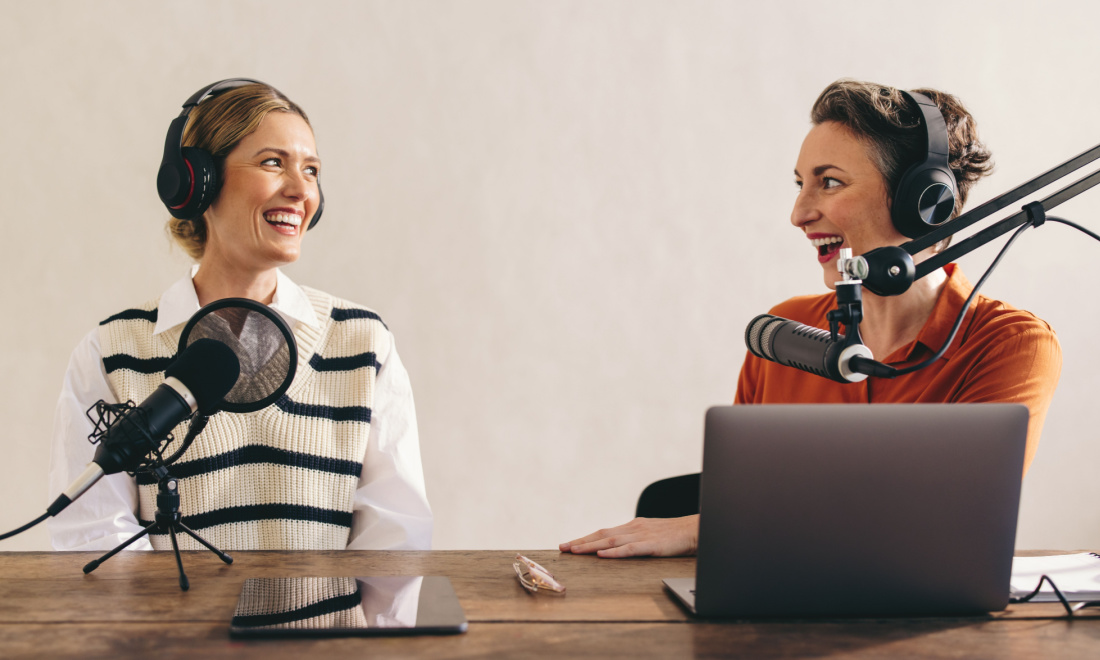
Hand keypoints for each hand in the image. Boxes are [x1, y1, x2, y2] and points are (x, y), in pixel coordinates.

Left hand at [559, 515, 698, 557]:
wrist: (696, 530)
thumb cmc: (675, 535)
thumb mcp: (651, 535)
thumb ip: (635, 539)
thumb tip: (618, 547)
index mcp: (632, 526)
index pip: (604, 532)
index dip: (585, 538)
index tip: (569, 544)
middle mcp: (633, 528)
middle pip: (602, 534)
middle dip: (581, 541)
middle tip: (563, 547)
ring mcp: (642, 535)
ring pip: (611, 540)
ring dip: (591, 545)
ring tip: (575, 550)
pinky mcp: (652, 545)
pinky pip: (630, 549)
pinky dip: (614, 552)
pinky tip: (602, 554)